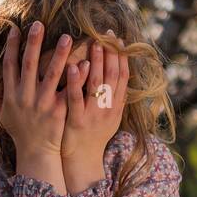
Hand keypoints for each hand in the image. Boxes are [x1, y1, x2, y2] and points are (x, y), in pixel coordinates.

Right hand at [1, 21, 72, 193]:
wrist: (36, 153)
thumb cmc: (20, 132)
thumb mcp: (3, 115)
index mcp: (10, 95)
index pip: (9, 65)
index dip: (11, 46)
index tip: (15, 28)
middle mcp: (25, 97)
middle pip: (29, 64)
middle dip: (33, 43)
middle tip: (39, 24)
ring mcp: (42, 103)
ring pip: (51, 74)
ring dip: (59, 54)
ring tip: (68, 37)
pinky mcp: (58, 111)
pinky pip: (69, 90)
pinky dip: (76, 77)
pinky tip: (85, 63)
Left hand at [61, 32, 128, 193]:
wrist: (82, 161)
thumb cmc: (92, 135)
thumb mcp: (109, 116)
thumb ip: (113, 97)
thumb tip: (119, 74)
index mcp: (117, 106)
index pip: (123, 76)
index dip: (121, 57)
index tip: (118, 40)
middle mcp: (109, 109)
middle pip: (113, 76)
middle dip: (111, 54)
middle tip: (106, 35)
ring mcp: (94, 115)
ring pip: (98, 84)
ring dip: (97, 62)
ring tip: (93, 44)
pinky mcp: (77, 121)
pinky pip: (77, 98)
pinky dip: (76, 81)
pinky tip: (72, 66)